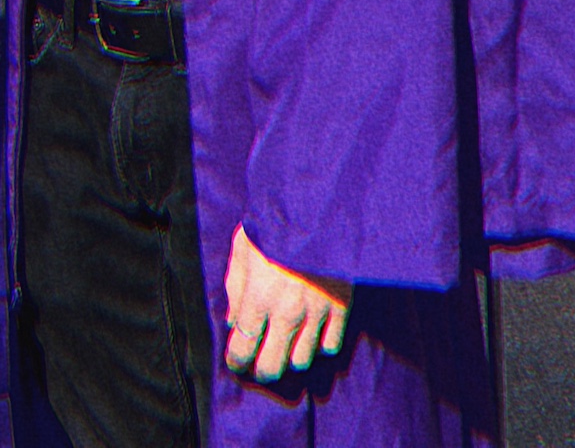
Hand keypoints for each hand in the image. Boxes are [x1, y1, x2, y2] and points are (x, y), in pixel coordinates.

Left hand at [222, 225, 351, 382]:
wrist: (321, 204)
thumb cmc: (276, 220)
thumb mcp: (243, 245)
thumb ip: (235, 285)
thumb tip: (233, 319)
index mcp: (258, 296)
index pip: (242, 349)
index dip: (236, 362)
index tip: (236, 361)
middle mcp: (287, 312)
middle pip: (272, 367)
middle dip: (261, 369)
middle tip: (258, 362)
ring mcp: (317, 313)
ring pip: (301, 361)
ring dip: (289, 356)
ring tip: (284, 343)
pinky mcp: (342, 308)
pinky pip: (330, 346)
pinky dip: (319, 344)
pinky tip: (311, 331)